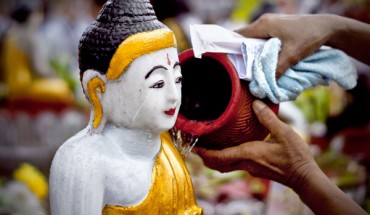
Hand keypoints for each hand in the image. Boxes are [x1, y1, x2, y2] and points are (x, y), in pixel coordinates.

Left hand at [194, 100, 319, 189]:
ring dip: (214, 158)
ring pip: (225, 165)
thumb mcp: (283, 133)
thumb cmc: (295, 157)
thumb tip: (256, 103)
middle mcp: (245, 163)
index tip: (193, 147)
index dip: (204, 153)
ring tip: (208, 147)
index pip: (218, 157)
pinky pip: (234, 164)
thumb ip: (268, 118)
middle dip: (205, 156)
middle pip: (217, 164)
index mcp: (248, 154)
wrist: (304, 177)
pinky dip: (225, 158)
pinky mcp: (255, 169)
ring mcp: (250, 168)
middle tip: (197, 146)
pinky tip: (229, 148)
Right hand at [236, 14, 333, 78]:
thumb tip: (265, 85)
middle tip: (242, 70)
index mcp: (264, 24)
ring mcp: (271, 25)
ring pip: (254, 41)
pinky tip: (264, 62)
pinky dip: (262, 51)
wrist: (328, 28)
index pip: (239, 36)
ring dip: (253, 54)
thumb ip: (277, 69)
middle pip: (245, 39)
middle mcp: (265, 22)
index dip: (233, 48)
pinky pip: (263, 40)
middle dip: (243, 54)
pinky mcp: (277, 29)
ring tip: (252, 68)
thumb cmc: (309, 37)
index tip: (231, 63)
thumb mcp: (292, 55)